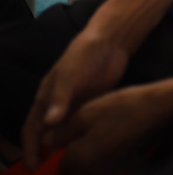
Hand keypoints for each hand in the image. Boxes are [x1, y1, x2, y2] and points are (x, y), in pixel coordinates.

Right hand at [22, 30, 129, 168]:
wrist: (109, 43)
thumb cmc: (83, 56)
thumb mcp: (69, 76)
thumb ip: (59, 99)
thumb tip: (48, 124)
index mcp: (45, 99)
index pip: (32, 130)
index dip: (30, 149)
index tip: (33, 167)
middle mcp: (57, 106)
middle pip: (46, 135)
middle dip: (44, 154)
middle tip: (49, 172)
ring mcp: (74, 106)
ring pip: (64, 133)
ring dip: (63, 149)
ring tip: (68, 166)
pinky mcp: (91, 105)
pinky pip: (82, 126)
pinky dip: (80, 139)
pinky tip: (86, 150)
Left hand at [48, 83, 172, 174]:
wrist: (161, 108)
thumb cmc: (123, 108)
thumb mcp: (86, 114)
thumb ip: (62, 132)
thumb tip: (48, 141)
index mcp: (81, 159)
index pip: (60, 166)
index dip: (57, 153)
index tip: (60, 140)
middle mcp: (95, 170)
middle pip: (75, 171)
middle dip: (72, 159)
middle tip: (76, 138)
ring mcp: (112, 168)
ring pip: (91, 169)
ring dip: (87, 159)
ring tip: (94, 135)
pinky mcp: (125, 163)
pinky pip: (106, 164)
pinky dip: (102, 156)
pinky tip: (109, 138)